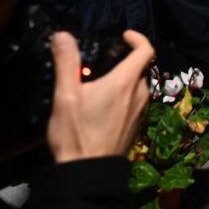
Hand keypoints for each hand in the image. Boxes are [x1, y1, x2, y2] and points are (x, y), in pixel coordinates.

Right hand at [46, 30, 153, 163]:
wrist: (89, 172)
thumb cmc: (77, 133)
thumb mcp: (66, 95)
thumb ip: (67, 63)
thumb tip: (63, 35)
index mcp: (126, 82)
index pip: (146, 50)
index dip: (138, 38)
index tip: (123, 35)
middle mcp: (140, 94)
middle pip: (141, 68)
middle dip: (126, 59)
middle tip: (104, 61)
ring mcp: (141, 112)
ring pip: (138, 85)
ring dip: (125, 78)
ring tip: (100, 82)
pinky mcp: (136, 126)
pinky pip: (135, 102)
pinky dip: (124, 95)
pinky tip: (103, 104)